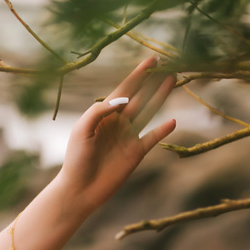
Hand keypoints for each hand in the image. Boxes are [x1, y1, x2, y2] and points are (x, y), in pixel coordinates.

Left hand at [57, 55, 176, 215]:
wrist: (80, 188)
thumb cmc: (76, 158)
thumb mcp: (83, 130)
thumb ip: (100, 111)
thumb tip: (125, 99)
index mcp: (103, 114)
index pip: (124, 89)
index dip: (138, 75)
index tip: (152, 60)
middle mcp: (118, 122)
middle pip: (140, 97)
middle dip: (153, 81)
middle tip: (168, 65)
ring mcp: (128, 137)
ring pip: (149, 112)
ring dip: (161, 97)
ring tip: (173, 80)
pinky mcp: (136, 153)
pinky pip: (153, 138)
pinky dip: (163, 130)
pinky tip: (174, 120)